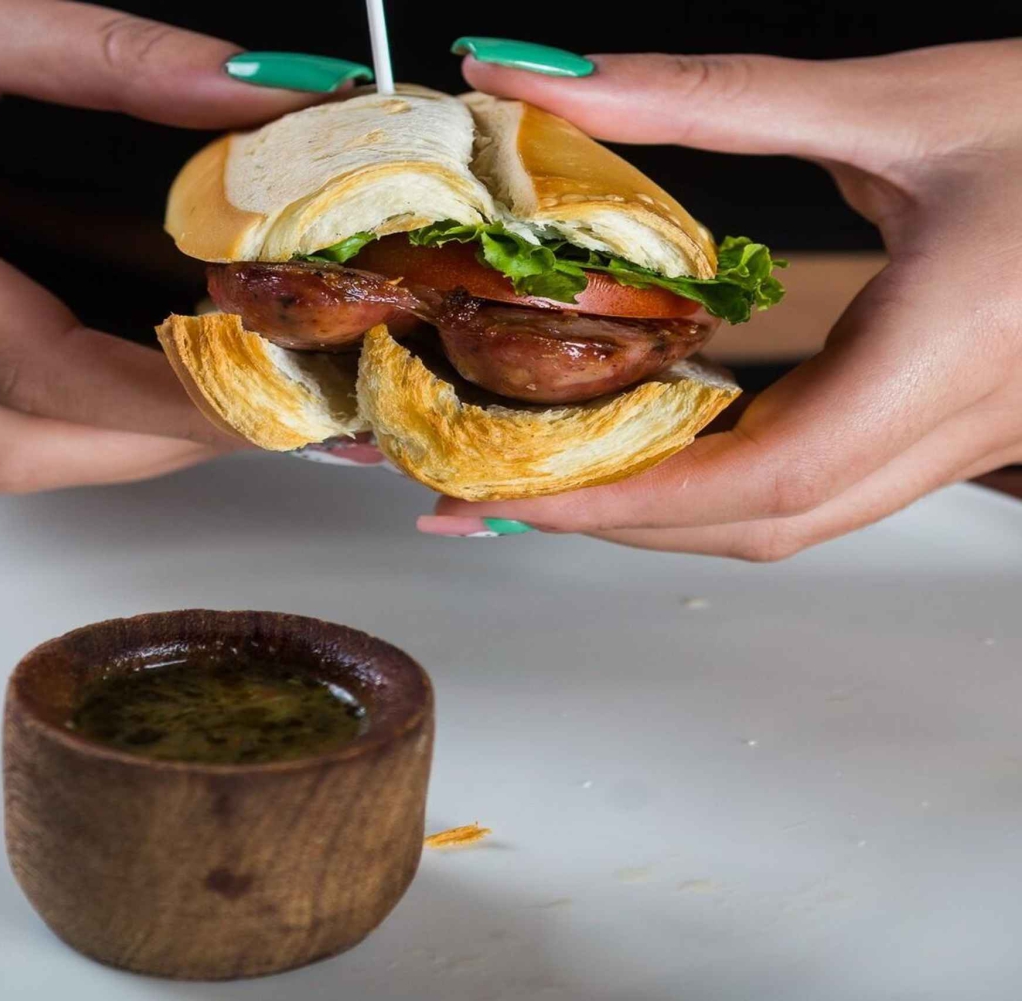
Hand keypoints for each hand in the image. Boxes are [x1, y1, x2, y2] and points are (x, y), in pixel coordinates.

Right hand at [0, 1, 324, 492]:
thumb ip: (105, 55)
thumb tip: (246, 92)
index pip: (31, 366)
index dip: (164, 397)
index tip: (258, 394)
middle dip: (141, 450)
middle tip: (244, 411)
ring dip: (87, 445)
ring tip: (188, 397)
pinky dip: (23, 414)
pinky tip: (89, 372)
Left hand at [428, 41, 1021, 558]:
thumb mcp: (894, 98)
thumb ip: (709, 99)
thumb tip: (548, 83)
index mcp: (953, 351)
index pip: (765, 480)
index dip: (628, 506)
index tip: (517, 497)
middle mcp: (965, 418)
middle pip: (767, 524)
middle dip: (621, 523)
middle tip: (497, 491)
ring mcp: (970, 433)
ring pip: (798, 519)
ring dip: (671, 512)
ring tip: (556, 475)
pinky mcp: (960, 418)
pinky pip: (830, 483)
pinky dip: (730, 480)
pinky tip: (663, 442)